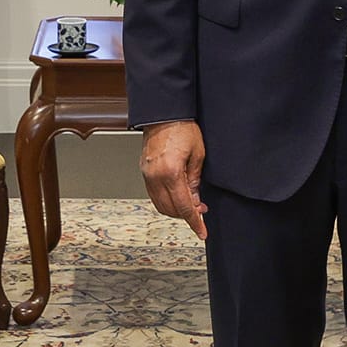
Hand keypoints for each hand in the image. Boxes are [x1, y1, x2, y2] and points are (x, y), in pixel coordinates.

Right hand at [140, 121, 207, 239]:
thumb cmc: (182, 128)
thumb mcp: (198, 155)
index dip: (194, 222)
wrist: (164, 114)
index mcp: (171, 172)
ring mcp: (148, 174)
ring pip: (160, 205)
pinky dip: (166, 200)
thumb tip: (195, 200)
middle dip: (186, 215)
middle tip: (201, 210)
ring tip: (190, 203)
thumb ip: (195, 180)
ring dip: (175, 209)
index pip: (184, 206)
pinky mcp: (145, 171)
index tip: (202, 232)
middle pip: (170, 209)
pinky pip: (154, 194)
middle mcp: (155, 176)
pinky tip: (177, 195)